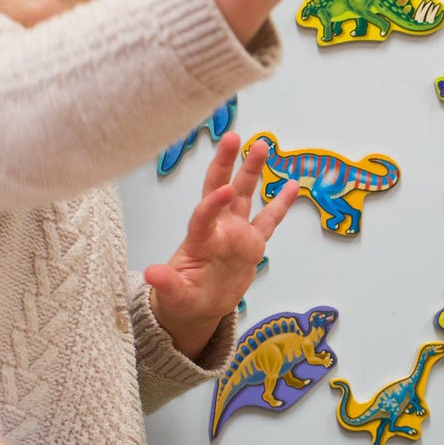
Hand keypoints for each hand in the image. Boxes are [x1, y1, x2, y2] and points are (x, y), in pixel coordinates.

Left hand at [146, 131, 296, 357]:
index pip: (204, 215)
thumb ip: (166, 284)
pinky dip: (281, 203)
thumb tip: (151, 274)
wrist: (198, 307)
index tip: (227, 189)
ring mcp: (236, 233)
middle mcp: (218, 228)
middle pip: (220, 188)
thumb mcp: (173, 296)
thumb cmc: (182, 299)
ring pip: (246, 195)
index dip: (213, 203)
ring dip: (252, 170)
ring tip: (262, 145)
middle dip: (226, 163)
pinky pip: (269, 220)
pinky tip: (292, 185)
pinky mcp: (252, 243)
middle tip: (233, 137)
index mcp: (199, 240)